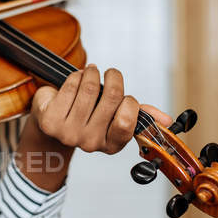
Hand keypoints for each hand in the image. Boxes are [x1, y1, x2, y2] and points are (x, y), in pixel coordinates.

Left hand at [31, 64, 171, 153]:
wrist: (53, 121)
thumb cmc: (87, 114)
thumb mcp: (114, 116)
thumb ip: (139, 115)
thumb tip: (166, 120)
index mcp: (111, 145)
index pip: (127, 122)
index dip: (129, 102)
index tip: (125, 96)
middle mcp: (89, 143)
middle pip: (112, 98)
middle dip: (114, 78)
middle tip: (111, 73)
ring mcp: (68, 134)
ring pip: (90, 89)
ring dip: (92, 73)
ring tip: (91, 72)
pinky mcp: (51, 121)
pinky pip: (71, 86)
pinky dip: (76, 76)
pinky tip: (76, 78)